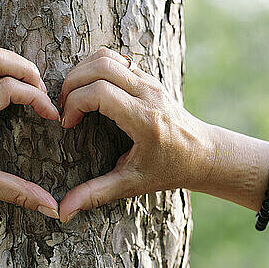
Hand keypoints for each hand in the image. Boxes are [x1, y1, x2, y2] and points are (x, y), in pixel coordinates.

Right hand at [57, 48, 213, 221]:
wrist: (205, 154)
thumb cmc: (170, 170)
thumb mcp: (132, 184)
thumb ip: (96, 194)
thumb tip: (63, 211)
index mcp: (144, 119)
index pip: (99, 92)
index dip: (74, 104)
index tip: (68, 124)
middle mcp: (148, 94)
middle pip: (100, 66)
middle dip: (72, 82)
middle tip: (64, 106)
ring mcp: (150, 81)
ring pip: (107, 56)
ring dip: (82, 71)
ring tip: (74, 96)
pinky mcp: (149, 77)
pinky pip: (116, 59)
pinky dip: (95, 68)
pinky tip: (90, 91)